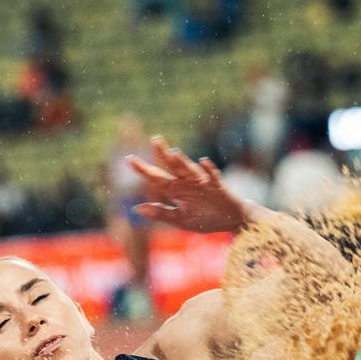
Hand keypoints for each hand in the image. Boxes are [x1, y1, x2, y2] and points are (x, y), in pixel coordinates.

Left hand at [126, 136, 247, 233]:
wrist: (230, 220)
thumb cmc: (204, 218)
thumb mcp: (180, 220)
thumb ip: (160, 213)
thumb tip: (136, 209)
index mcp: (176, 191)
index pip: (157, 178)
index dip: (143, 170)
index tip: (129, 159)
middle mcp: (187, 183)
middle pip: (173, 167)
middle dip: (163, 155)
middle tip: (155, 139)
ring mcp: (203, 183)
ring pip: (190, 170)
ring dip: (183, 162)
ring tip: (173, 153)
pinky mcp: (218, 187)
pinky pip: (213, 177)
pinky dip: (208, 170)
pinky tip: (203, 161)